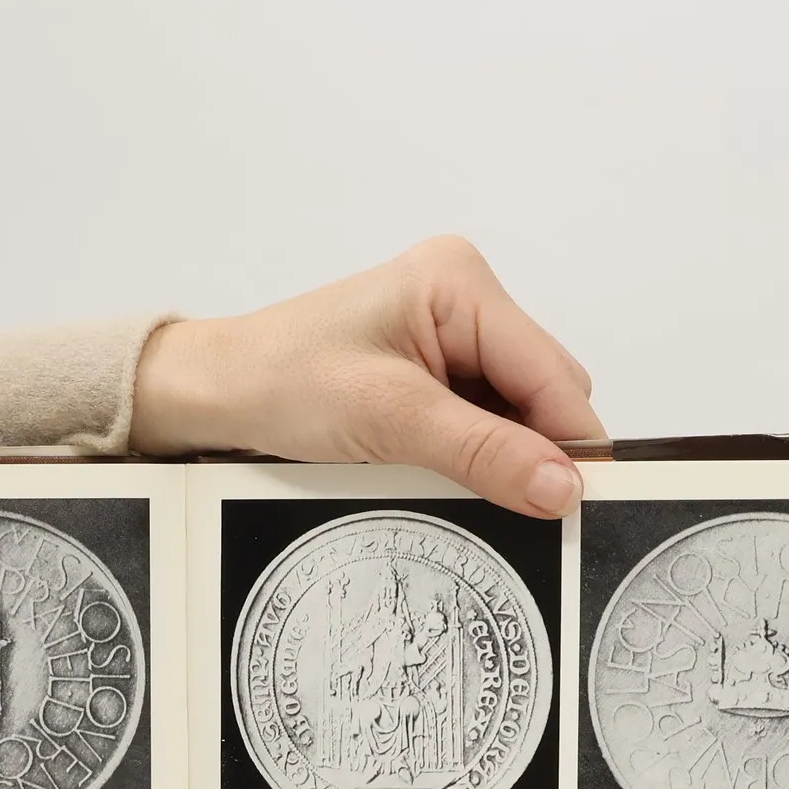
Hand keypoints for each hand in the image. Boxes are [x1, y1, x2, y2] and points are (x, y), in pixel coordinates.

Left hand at [131, 236, 603, 514]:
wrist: (212, 394)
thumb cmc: (278, 382)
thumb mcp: (389, 419)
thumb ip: (483, 451)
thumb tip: (561, 485)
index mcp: (460, 284)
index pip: (552, 374)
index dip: (569, 443)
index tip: (576, 505)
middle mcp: (463, 299)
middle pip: (544, 392)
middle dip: (530, 450)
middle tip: (507, 504)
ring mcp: (448, 335)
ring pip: (516, 413)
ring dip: (498, 455)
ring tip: (445, 478)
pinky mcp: (430, 370)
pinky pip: (480, 420)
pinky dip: (471, 454)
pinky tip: (436, 469)